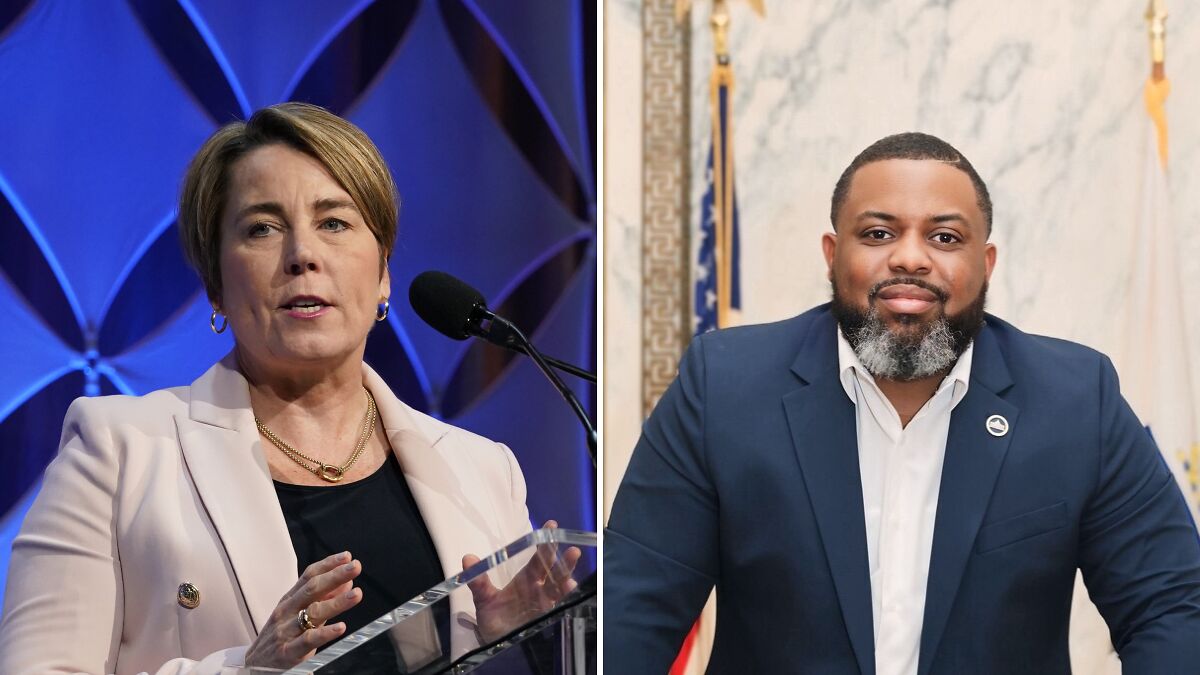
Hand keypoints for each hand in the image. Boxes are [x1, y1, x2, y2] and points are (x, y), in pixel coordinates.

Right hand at [244, 551, 363, 668]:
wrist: (253, 666)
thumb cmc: (282, 636)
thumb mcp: (299, 614)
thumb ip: (323, 599)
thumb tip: (347, 581)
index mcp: (289, 599)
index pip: (309, 576)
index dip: (328, 565)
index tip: (347, 556)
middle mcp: (286, 611)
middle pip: (312, 589)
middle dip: (335, 576)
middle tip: (355, 567)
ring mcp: (285, 630)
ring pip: (313, 612)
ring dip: (336, 602)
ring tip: (356, 594)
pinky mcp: (287, 651)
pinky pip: (308, 640)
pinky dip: (325, 633)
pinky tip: (341, 627)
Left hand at [461, 520, 582, 642]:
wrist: (495, 645)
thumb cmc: (493, 619)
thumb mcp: (484, 599)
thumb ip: (478, 580)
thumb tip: (467, 559)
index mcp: (527, 578)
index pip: (539, 558)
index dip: (545, 544)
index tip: (551, 526)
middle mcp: (540, 589)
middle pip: (554, 571)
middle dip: (563, 561)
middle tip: (573, 551)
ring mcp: (545, 604)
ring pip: (560, 588)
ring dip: (567, 580)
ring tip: (571, 578)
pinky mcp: (547, 619)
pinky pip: (559, 607)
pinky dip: (565, 599)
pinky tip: (570, 591)